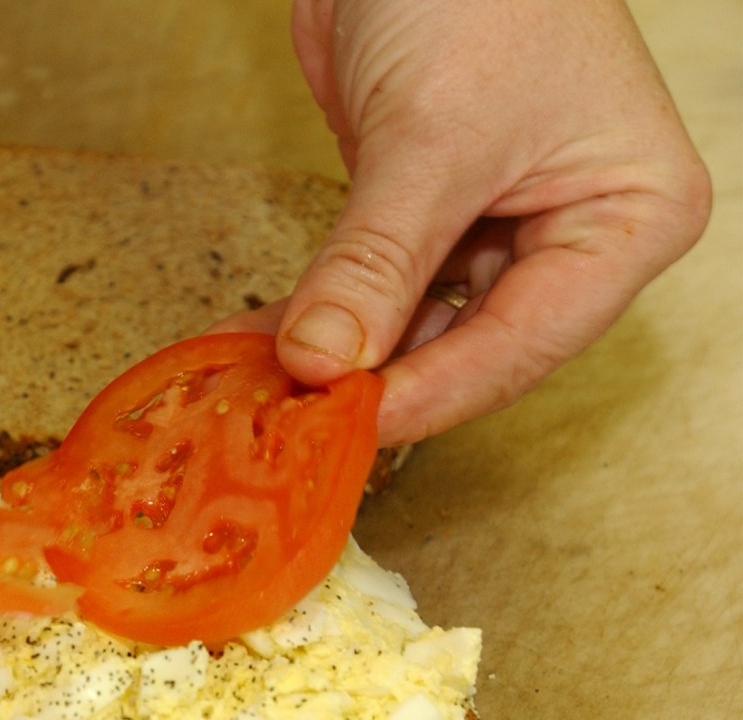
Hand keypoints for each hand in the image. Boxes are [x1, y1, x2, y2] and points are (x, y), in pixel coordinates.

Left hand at [212, 0, 710, 445]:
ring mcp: (490, 232)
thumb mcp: (432, 136)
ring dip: (329, 358)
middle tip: (292, 423)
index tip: (351, 426)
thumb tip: (325, 363)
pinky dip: (310, 316)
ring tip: (256, 391)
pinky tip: (252, 345)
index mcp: (625, 222)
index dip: (432, 392)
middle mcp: (565, 240)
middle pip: (464, 348)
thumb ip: (377, 259)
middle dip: (373, 381)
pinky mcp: (420, 221)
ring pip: (405, 328)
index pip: (524, 343)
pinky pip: (366, 289)